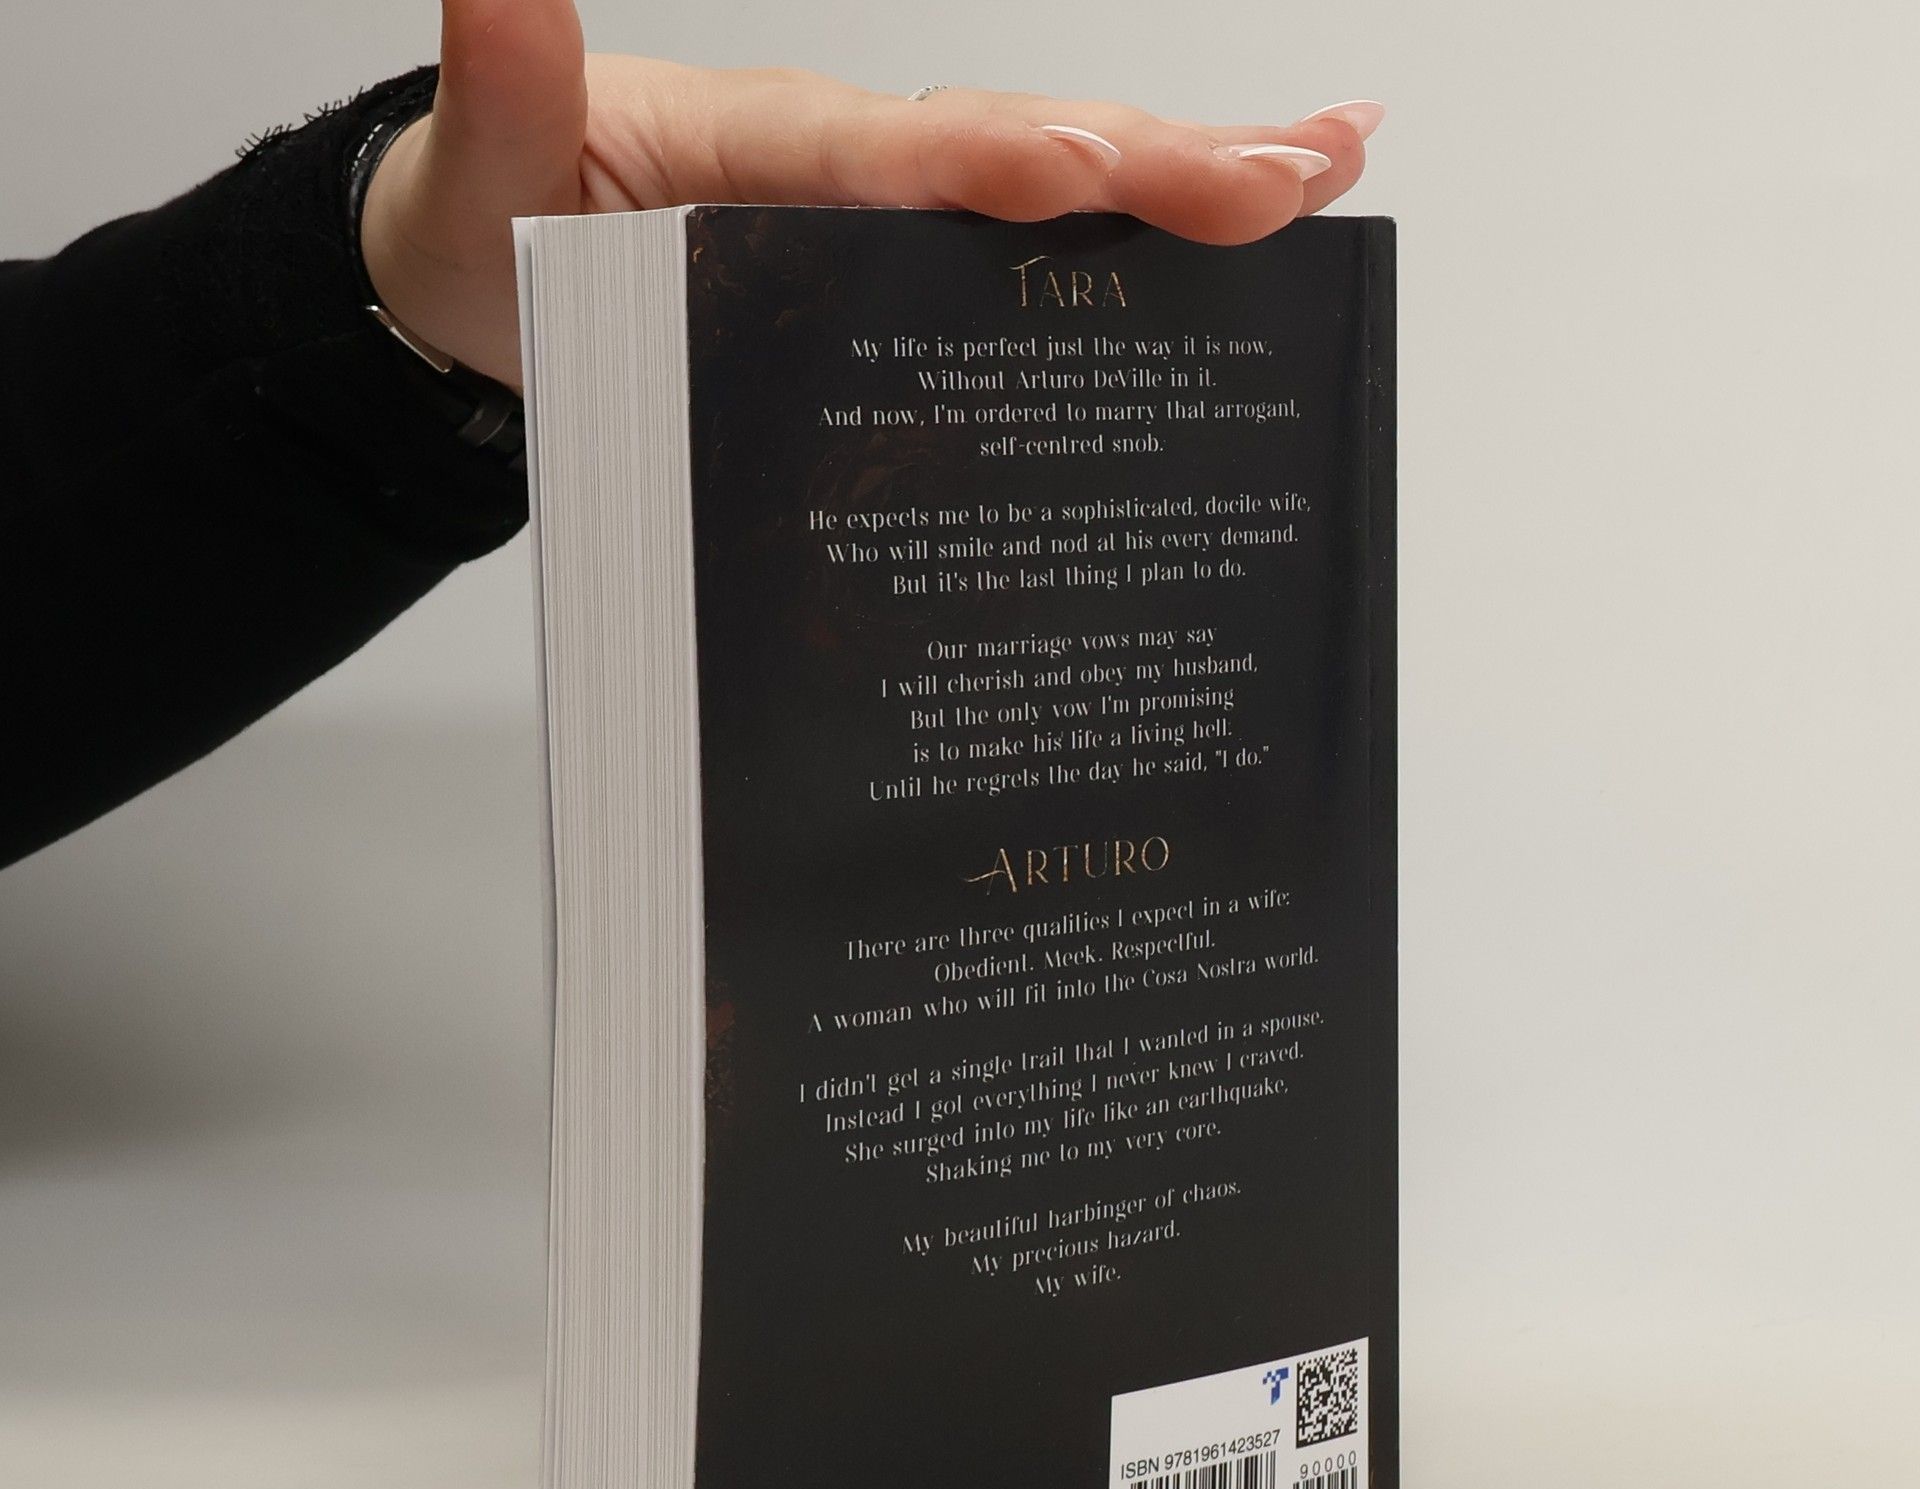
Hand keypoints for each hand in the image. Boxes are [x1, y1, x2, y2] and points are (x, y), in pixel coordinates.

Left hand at [361, 0, 1382, 388]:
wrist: (484, 270)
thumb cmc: (485, 231)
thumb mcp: (470, 173)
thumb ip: (502, 95)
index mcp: (758, 144)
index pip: (888, 154)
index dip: (987, 165)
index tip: (1077, 177)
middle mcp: (849, 162)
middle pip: (1016, 147)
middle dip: (1153, 162)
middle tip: (1292, 173)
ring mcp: (888, 206)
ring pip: (1053, 179)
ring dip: (1186, 180)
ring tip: (1319, 173)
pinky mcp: (903, 255)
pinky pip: (1030, 239)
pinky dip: (1134, 233)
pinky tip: (1232, 229)